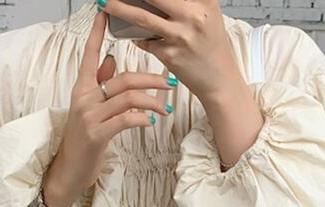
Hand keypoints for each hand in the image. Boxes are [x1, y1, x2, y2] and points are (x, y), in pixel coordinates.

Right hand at [40, 7, 172, 206]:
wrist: (68, 171)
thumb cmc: (82, 141)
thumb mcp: (90, 110)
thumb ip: (99, 84)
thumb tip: (111, 61)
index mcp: (82, 89)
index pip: (91, 55)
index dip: (98, 34)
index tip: (105, 13)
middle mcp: (84, 99)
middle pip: (123, 78)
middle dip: (150, 79)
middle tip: (170, 84)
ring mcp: (89, 117)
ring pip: (127, 98)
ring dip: (152, 101)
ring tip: (165, 108)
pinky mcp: (96, 135)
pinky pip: (125, 119)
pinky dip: (141, 119)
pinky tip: (150, 121)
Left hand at [100, 0, 242, 103]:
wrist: (219, 80)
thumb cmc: (212, 45)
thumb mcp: (208, 13)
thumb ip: (188, 0)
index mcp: (204, 1)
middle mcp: (193, 15)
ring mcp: (180, 36)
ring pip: (142, 17)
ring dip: (119, 9)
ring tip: (104, 3)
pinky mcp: (170, 55)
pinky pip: (146, 41)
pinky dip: (137, 36)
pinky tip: (133, 33)